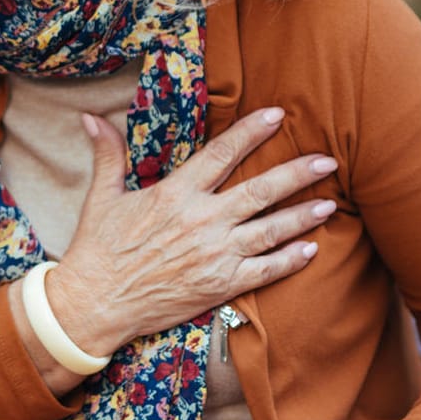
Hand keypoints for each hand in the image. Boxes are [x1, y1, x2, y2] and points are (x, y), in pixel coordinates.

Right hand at [48, 107, 335, 354]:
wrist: (96, 303)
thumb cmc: (96, 249)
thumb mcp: (102, 197)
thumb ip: (107, 154)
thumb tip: (91, 117)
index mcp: (174, 194)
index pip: (222, 154)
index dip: (252, 132)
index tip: (277, 116)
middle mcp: (201, 221)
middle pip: (260, 190)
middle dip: (297, 173)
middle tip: (328, 160)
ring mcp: (215, 255)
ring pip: (271, 230)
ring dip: (303, 216)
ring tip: (330, 203)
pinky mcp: (220, 285)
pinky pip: (265, 270)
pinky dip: (290, 260)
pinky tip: (311, 248)